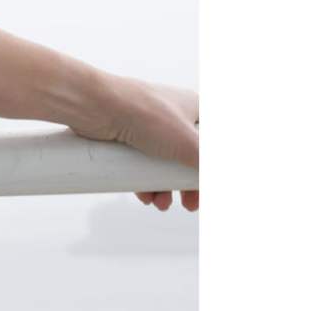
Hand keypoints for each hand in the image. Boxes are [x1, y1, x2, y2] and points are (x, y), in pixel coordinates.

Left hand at [73, 79, 199, 213]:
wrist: (93, 107)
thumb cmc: (143, 113)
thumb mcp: (187, 143)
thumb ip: (208, 165)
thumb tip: (217, 180)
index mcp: (193, 109)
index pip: (211, 142)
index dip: (210, 167)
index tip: (207, 188)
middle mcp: (172, 116)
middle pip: (188, 157)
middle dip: (188, 184)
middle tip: (189, 203)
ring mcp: (147, 128)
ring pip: (163, 164)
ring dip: (165, 188)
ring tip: (161, 204)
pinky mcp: (125, 139)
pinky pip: (140, 165)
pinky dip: (144, 183)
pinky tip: (145, 196)